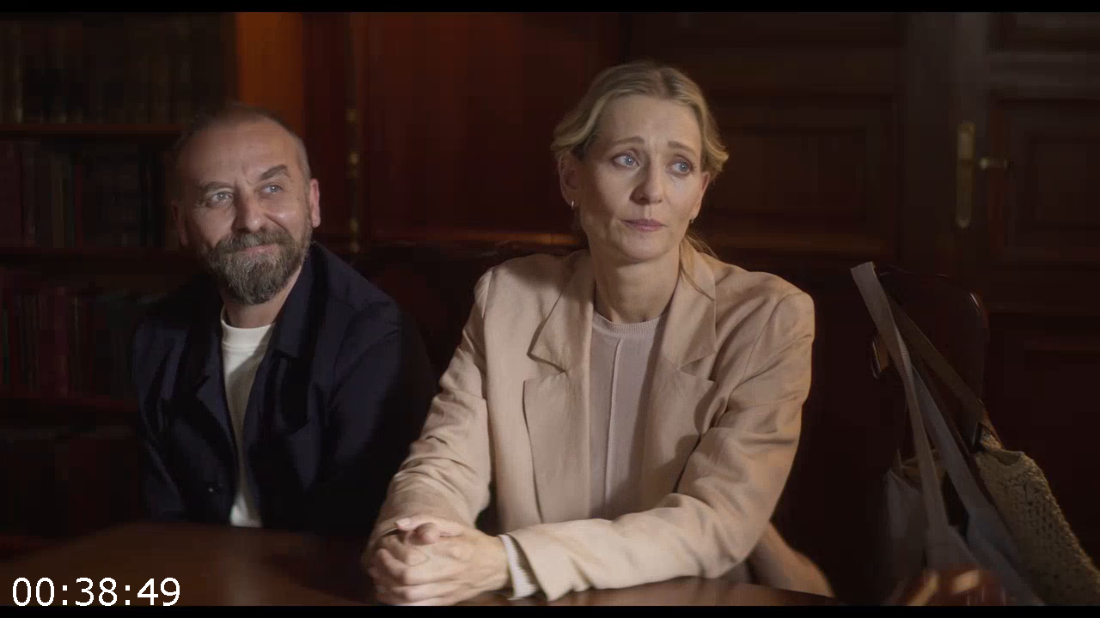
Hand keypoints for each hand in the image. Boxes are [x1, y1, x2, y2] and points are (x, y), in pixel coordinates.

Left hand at [368, 515, 509, 605]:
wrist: (497, 566)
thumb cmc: (473, 542)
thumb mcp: (454, 525)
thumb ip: (427, 521)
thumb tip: (400, 524)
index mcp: (450, 551)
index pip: (412, 556)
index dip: (392, 553)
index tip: (385, 545)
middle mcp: (448, 573)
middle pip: (407, 578)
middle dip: (386, 570)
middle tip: (377, 561)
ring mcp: (446, 591)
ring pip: (408, 596)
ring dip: (387, 588)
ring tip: (378, 576)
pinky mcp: (445, 602)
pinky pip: (416, 608)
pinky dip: (397, 603)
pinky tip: (388, 594)